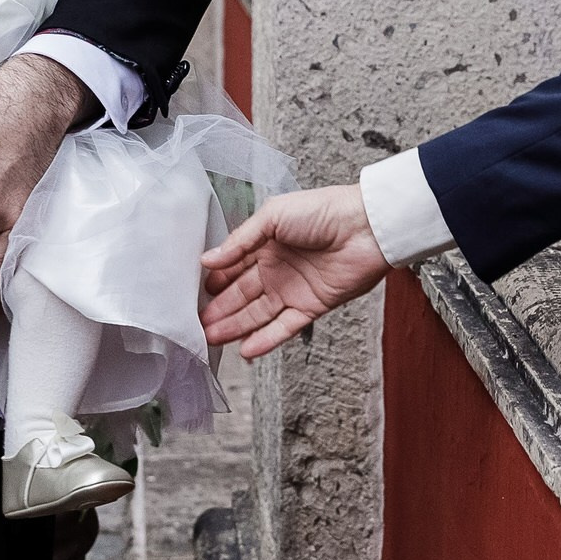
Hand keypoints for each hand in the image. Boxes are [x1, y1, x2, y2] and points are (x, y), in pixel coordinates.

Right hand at [201, 184, 392, 358]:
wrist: (367, 226)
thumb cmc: (324, 210)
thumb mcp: (273, 216)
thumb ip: (240, 240)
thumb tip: (208, 260)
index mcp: (266, 244)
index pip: (233, 268)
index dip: (214, 282)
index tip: (193, 296)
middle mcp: (278, 269)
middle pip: (242, 296)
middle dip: (219, 311)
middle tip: (196, 326)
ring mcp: (294, 289)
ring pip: (258, 315)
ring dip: (235, 328)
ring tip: (211, 340)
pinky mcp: (312, 306)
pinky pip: (285, 328)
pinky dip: (266, 340)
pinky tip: (245, 350)